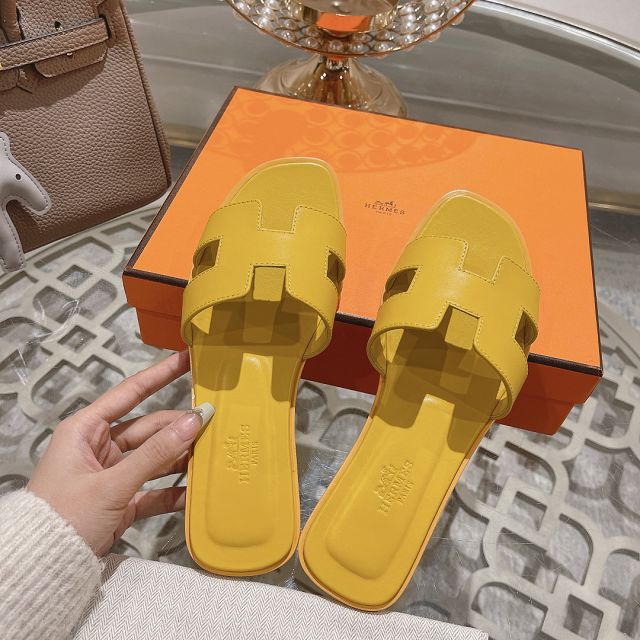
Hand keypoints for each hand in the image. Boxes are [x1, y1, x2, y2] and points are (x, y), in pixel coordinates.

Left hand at [27, 351, 213, 555]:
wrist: (42, 567)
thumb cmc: (63, 516)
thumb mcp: (111, 483)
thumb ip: (155, 453)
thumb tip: (193, 421)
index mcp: (86, 430)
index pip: (130, 393)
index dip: (159, 374)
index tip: (186, 359)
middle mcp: (99, 447)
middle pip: (149, 428)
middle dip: (179, 428)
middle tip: (213, 423)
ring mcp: (111, 474)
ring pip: (154, 458)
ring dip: (179, 458)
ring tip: (210, 453)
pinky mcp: (121, 500)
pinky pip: (152, 489)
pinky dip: (172, 491)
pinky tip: (195, 490)